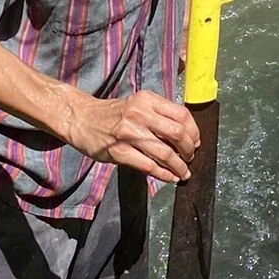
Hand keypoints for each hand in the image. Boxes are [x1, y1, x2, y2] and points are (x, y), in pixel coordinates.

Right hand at [61, 89, 199, 181]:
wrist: (82, 119)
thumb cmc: (113, 113)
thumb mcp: (138, 104)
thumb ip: (159, 113)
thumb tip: (186, 133)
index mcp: (148, 100)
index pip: (182, 115)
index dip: (194, 131)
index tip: (196, 142)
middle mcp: (140, 114)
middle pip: (177, 133)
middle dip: (189, 149)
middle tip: (191, 157)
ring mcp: (129, 134)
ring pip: (165, 153)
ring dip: (179, 166)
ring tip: (184, 172)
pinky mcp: (119, 152)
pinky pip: (148, 166)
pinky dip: (164, 174)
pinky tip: (170, 177)